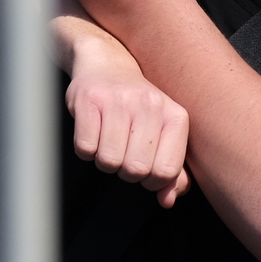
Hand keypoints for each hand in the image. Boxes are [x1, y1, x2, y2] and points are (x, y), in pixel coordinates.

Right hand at [66, 31, 192, 206]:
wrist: (108, 61)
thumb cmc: (138, 107)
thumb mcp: (163, 133)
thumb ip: (172, 171)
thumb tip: (167, 200)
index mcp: (176, 116)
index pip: (166, 171)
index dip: (152, 181)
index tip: (146, 168)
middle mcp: (151, 105)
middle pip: (136, 170)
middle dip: (126, 171)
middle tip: (124, 152)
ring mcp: (119, 100)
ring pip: (109, 161)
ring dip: (104, 160)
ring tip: (109, 141)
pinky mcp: (89, 99)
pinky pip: (85, 148)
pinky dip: (86, 149)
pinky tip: (93, 132)